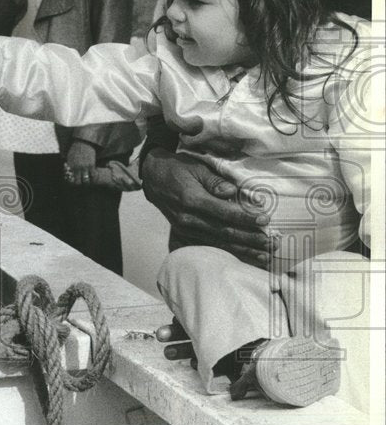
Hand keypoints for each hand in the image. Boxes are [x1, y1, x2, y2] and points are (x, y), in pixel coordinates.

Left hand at [64, 140, 96, 185]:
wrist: (83, 142)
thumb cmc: (75, 149)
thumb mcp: (69, 157)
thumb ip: (69, 165)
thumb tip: (68, 171)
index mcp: (71, 166)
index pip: (70, 179)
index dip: (72, 182)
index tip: (75, 181)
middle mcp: (77, 168)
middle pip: (78, 182)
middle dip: (79, 183)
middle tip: (81, 181)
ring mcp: (85, 167)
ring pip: (86, 180)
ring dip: (86, 181)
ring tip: (87, 179)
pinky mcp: (91, 165)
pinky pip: (93, 175)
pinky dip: (92, 176)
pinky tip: (92, 175)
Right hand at [142, 148, 274, 268]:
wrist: (153, 178)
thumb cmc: (178, 169)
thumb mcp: (197, 168)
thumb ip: (215, 181)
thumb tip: (233, 192)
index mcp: (192, 200)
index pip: (224, 212)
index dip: (246, 217)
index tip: (265, 220)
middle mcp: (188, 218)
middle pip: (224, 232)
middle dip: (250, 240)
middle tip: (271, 245)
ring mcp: (185, 228)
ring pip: (218, 243)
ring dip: (243, 250)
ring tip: (264, 256)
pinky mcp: (184, 233)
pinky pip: (209, 245)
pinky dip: (228, 252)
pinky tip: (244, 256)